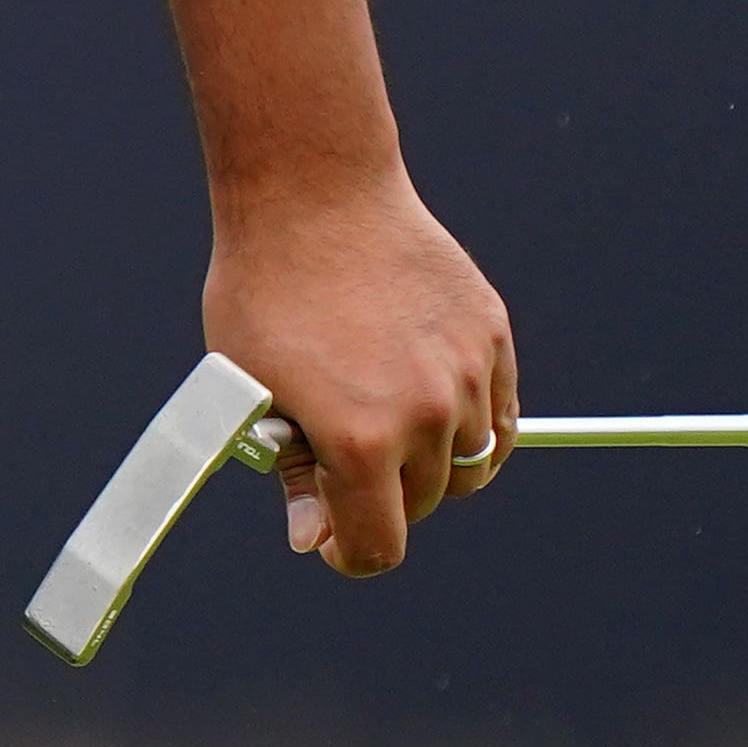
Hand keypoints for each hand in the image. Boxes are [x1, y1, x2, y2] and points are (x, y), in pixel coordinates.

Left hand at [205, 171, 515, 576]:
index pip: (377, 546)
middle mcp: (425, 416)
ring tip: (382, 414)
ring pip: (467, 459)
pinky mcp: (492, 333)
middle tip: (340, 452)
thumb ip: (291, 471)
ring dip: (430, 456)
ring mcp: (466, 373)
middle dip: (384, 495)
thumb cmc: (264, 290)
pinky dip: (470, 418)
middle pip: (424, 502)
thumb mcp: (250, 387)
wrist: (312, 193)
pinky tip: (427, 394)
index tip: (331, 540)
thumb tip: (314, 538)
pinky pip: (497, 410)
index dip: (348, 552)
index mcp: (360, 441)